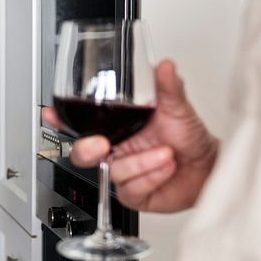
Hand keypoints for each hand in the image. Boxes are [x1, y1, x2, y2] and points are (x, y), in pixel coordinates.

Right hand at [43, 59, 218, 212]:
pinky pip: (130, 188)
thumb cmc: (189, 137)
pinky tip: (165, 167)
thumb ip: (169, 88)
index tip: (51, 112)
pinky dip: (151, 176)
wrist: (208, 167)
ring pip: (114, 170)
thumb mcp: (178, 107)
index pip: (83, 123)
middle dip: (87, 149)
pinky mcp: (134, 194)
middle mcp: (117, 150)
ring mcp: (124, 173)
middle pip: (83, 153)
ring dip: (142, 161)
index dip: (62, 119)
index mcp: (119, 127)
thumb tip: (165, 66)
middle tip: (102, 144)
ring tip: (165, 153)